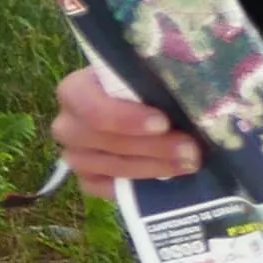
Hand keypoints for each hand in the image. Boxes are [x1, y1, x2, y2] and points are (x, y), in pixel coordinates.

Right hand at [52, 62, 197, 189]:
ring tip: (189, 162)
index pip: (90, 107)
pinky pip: (104, 188)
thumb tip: (194, 96)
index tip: (163, 123)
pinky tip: (166, 177)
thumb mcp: (155, 74)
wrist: (151, 108)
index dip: (125, 118)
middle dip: (150, 146)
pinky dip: (136, 184)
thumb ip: (164, 80)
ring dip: (152, 166)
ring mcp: (75, 154)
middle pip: (101, 140)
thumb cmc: (151, 85)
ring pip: (107, 166)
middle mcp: (68, 123)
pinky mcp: (87, 178)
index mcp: (77, 89)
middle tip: (190, 149)